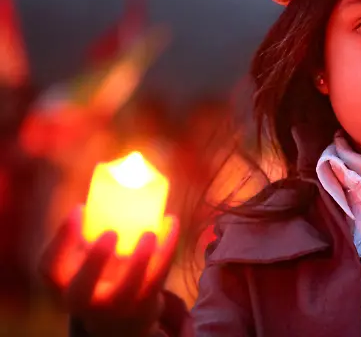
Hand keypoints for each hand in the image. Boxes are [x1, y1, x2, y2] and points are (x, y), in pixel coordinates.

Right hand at [38, 208, 178, 336]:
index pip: (49, 269)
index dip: (62, 238)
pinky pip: (159, 278)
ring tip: (149, 231)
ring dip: (141, 258)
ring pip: (129, 288)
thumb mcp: (86, 262)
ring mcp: (117, 307)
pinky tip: (171, 222)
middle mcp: (85, 302)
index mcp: (64, 286)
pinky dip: (168, 249)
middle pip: (82, 289)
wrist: (121, 320)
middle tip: (110, 232)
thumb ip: (90, 234)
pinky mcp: (146, 304)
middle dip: (95, 261)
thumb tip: (116, 178)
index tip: (80, 208)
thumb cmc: (101, 277)